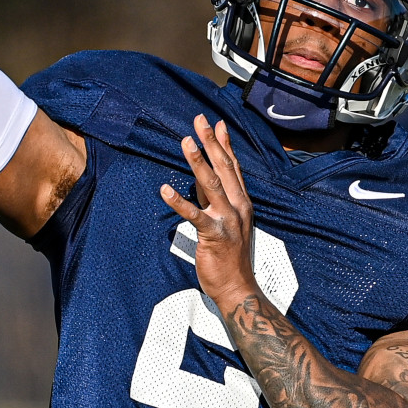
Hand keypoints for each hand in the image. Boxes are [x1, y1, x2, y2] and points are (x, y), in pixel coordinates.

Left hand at [160, 115, 258, 307]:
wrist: (237, 287)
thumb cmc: (230, 256)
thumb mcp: (227, 221)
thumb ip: (216, 199)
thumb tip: (203, 177)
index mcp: (242, 202)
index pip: (233, 167)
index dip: (224, 144)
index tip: (217, 123)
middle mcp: (238, 206)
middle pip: (223, 168)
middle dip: (210, 142)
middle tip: (199, 121)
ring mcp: (228, 220)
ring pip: (211, 184)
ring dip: (198, 161)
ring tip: (186, 142)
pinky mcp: (214, 235)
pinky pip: (194, 214)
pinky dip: (179, 201)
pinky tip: (165, 189)